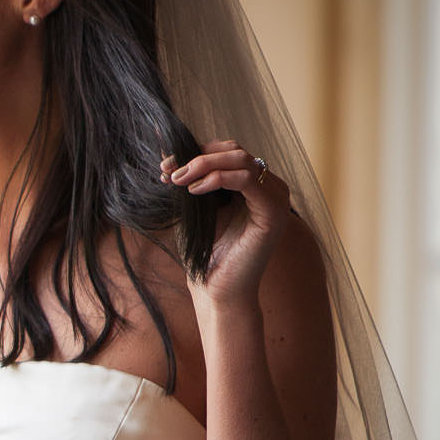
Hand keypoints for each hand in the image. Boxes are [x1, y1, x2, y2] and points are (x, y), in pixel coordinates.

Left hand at [160, 139, 290, 306]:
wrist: (215, 288)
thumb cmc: (205, 252)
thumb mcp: (196, 208)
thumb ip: (193, 180)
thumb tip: (171, 155)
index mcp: (253, 186)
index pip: (228, 152)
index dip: (197, 151)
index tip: (165, 163)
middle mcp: (268, 189)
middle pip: (235, 151)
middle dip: (197, 156)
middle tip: (169, 170)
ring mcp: (274, 199)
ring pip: (241, 159)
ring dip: (204, 164)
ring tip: (178, 180)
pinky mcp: (273, 213)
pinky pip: (247, 179)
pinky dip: (217, 178)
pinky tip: (195, 190)